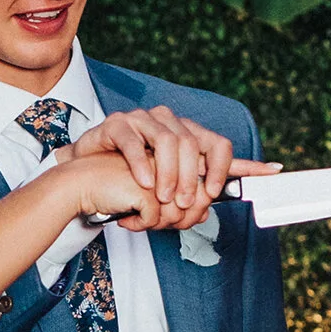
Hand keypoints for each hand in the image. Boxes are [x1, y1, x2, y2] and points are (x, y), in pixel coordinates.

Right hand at [71, 105, 276, 231]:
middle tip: (186, 203)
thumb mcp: (162, 191)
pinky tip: (142, 184)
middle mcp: (168, 123)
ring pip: (168, 141)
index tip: (244, 182)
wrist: (86, 176)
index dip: (234, 166)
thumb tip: (206, 211)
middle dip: (193, 178)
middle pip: (194, 145)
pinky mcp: (117, 125)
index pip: (219, 145)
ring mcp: (142, 120)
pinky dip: (141, 165)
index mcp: (185, 137)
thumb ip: (184, 197)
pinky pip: (134, 142)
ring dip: (169, 174)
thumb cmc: (126, 183)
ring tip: (163, 196)